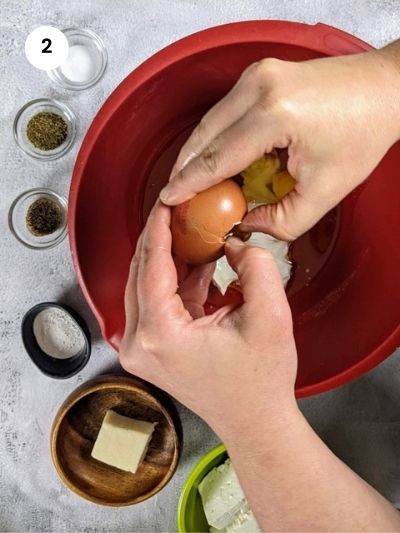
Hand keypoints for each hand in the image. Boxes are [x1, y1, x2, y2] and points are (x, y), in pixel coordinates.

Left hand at [119, 201, 297, 440]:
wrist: (255, 422)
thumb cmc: (262, 379)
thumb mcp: (271, 314)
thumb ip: (254, 265)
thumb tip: (230, 242)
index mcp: (160, 333)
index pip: (152, 265)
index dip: (159, 227)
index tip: (166, 199)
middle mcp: (137, 342)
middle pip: (140, 272)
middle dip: (161, 238)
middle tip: (180, 209)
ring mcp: (138, 348)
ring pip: (144, 285)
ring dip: (168, 258)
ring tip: (192, 231)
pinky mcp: (148, 350)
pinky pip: (155, 303)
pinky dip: (174, 281)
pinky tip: (197, 264)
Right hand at [160, 46, 399, 239]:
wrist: (385, 90)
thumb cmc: (363, 132)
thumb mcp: (326, 192)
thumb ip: (282, 221)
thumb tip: (247, 225)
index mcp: (274, 114)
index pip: (217, 157)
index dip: (189, 184)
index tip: (168, 200)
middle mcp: (258, 86)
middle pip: (203, 136)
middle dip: (185, 169)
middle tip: (175, 196)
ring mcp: (256, 75)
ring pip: (209, 122)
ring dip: (197, 153)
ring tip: (190, 184)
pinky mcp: (258, 75)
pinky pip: (223, 112)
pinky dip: (215, 138)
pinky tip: (214, 160)